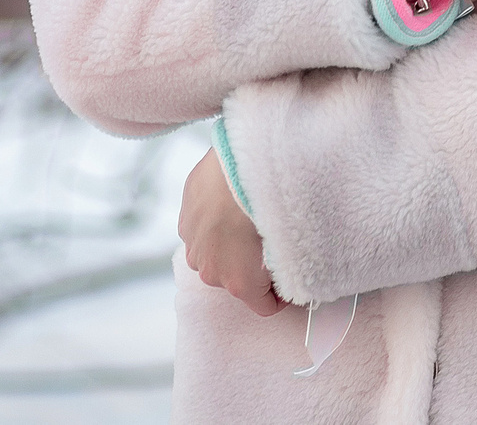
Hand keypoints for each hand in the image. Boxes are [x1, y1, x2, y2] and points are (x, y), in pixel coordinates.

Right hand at [179, 149, 283, 314]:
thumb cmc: (267, 205)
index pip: (265, 307)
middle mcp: (212, 273)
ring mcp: (193, 248)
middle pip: (237, 279)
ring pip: (216, 254)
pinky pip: (202, 231)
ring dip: (229, 243)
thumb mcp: (291, 244)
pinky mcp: (184, 222)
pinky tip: (228, 203)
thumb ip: (288, 267)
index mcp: (241, 285)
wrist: (237, 169)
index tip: (290, 281)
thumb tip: (292, 269)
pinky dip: (213, 224)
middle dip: (252, 266)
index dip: (281, 296)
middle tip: (268, 240)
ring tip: (245, 217)